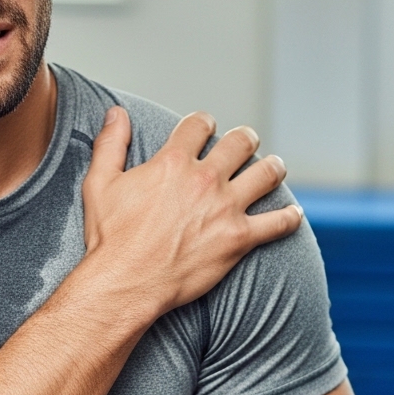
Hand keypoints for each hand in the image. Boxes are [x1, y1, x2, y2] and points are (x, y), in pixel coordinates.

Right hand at [81, 107, 303, 315]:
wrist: (127, 281)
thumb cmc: (111, 237)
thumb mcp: (100, 183)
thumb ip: (111, 144)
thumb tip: (116, 113)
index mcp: (173, 161)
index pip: (199, 125)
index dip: (204, 122)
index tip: (207, 126)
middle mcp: (205, 179)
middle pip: (240, 143)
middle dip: (245, 138)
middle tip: (247, 141)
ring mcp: (226, 208)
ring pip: (266, 174)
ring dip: (273, 167)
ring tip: (275, 167)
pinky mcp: (240, 239)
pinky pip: (278, 223)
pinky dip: (289, 218)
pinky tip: (293, 214)